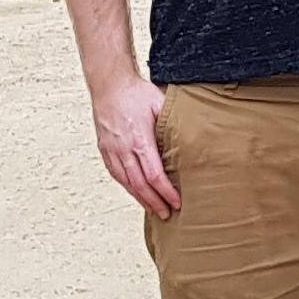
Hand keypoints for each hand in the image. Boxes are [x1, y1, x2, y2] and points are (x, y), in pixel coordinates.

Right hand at [95, 78, 178, 217]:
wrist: (109, 84)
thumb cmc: (136, 92)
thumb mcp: (160, 104)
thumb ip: (172, 124)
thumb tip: (192, 138)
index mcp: (140, 139)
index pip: (154, 174)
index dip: (166, 192)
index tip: (177, 202)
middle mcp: (123, 148)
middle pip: (140, 184)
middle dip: (155, 202)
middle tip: (168, 214)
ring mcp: (112, 150)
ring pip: (126, 182)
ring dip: (141, 198)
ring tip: (154, 209)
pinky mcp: (105, 149)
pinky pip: (116, 174)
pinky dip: (127, 187)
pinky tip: (136, 193)